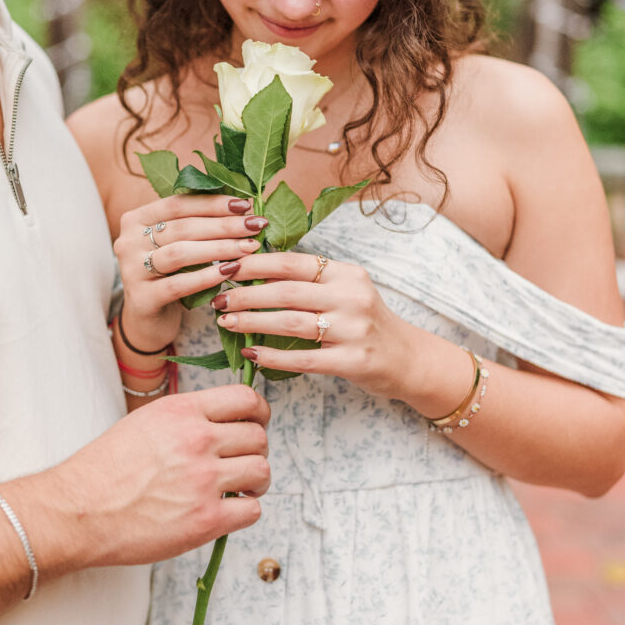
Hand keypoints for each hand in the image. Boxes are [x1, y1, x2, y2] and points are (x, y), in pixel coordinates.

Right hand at [33, 385, 270, 566]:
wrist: (78, 510)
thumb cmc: (106, 468)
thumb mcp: (147, 421)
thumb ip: (188, 417)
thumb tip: (224, 420)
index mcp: (183, 411)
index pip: (246, 399)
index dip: (258, 412)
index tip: (255, 422)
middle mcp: (197, 440)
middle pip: (259, 436)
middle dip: (255, 449)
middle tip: (241, 460)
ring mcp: (204, 480)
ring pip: (262, 471)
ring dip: (256, 480)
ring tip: (239, 487)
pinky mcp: (205, 519)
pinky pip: (253, 510)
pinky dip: (246, 511)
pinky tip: (228, 510)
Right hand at [114, 194, 267, 350]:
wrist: (148, 319)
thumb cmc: (170, 274)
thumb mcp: (177, 244)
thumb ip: (197, 223)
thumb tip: (241, 204)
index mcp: (136, 219)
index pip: (178, 204)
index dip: (213, 203)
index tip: (245, 204)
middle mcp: (127, 241)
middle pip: (182, 227)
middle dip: (223, 225)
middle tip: (255, 225)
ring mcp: (131, 270)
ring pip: (180, 253)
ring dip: (219, 248)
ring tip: (248, 247)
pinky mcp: (141, 298)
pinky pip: (178, 284)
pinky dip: (206, 276)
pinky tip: (230, 272)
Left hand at [211, 251, 410, 398]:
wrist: (407, 358)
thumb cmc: (365, 321)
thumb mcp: (345, 290)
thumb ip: (309, 281)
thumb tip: (253, 270)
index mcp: (346, 273)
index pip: (291, 262)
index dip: (254, 264)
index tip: (226, 268)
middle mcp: (351, 297)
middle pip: (286, 291)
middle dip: (245, 294)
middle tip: (217, 299)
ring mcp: (354, 329)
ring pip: (290, 323)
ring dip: (252, 322)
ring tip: (226, 323)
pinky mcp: (353, 361)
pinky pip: (303, 358)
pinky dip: (272, 357)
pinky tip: (251, 354)